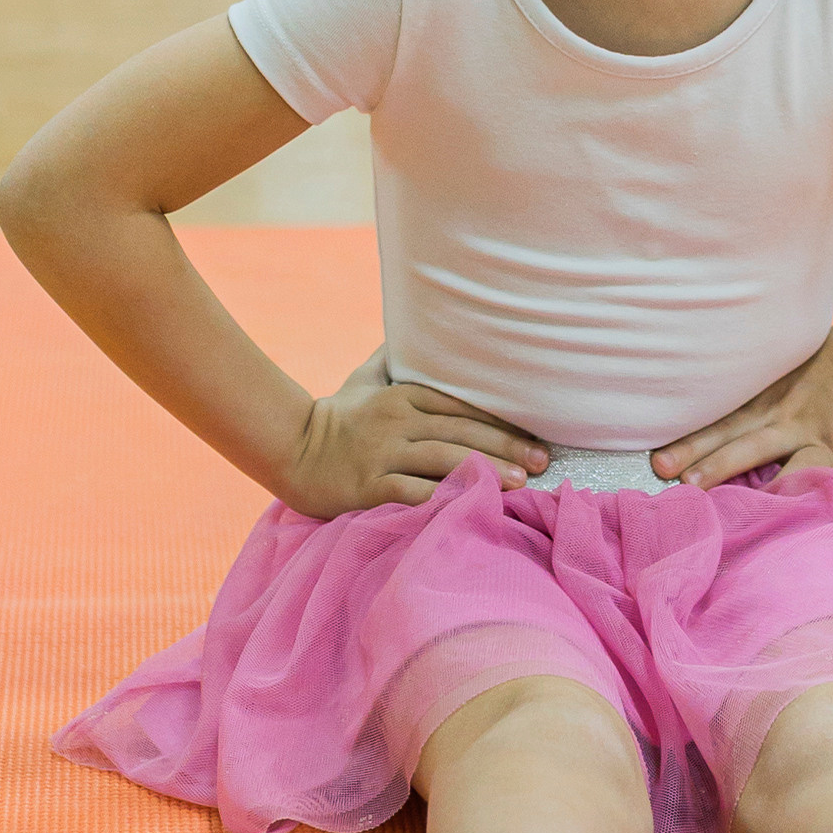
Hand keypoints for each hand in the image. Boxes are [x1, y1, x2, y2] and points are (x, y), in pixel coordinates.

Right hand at [282, 348, 549, 517]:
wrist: (290, 450)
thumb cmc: (337, 416)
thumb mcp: (364, 379)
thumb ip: (393, 358)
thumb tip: (413, 326)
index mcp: (402, 396)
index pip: (460, 405)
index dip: (499, 418)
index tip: (534, 431)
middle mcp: (396, 422)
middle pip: (460, 432)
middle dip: (505, 446)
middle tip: (542, 460)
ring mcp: (382, 455)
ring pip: (443, 460)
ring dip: (485, 471)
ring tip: (521, 482)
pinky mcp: (367, 486)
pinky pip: (411, 493)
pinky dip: (442, 498)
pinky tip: (469, 505)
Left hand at [649, 323, 832, 490]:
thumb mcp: (788, 355)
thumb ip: (758, 370)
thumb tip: (720, 372)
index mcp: (761, 388)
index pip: (717, 409)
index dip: (686, 426)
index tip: (654, 442)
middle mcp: (773, 409)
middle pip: (724, 429)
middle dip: (690, 448)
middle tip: (656, 465)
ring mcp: (801, 430)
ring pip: (751, 449)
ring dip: (719, 466)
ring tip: (689, 485)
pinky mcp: (830, 448)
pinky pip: (801, 472)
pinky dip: (781, 490)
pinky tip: (758, 509)